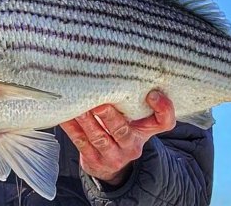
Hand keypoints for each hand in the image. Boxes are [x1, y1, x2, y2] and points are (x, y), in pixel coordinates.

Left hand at [60, 90, 175, 186]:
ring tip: (79, 109)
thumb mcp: (135, 118)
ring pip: (100, 138)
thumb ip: (133, 99)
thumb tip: (120, 66)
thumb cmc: (122, 129)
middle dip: (110, 117)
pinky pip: (82, 143)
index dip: (163, 109)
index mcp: (145, 131)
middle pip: (124, 131)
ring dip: (87, 123)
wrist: (110, 163)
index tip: (152, 94)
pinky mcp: (94, 160)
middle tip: (99, 103)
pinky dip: (72, 129)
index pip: (164, 122)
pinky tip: (65, 117)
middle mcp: (132, 146)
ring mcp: (113, 156)